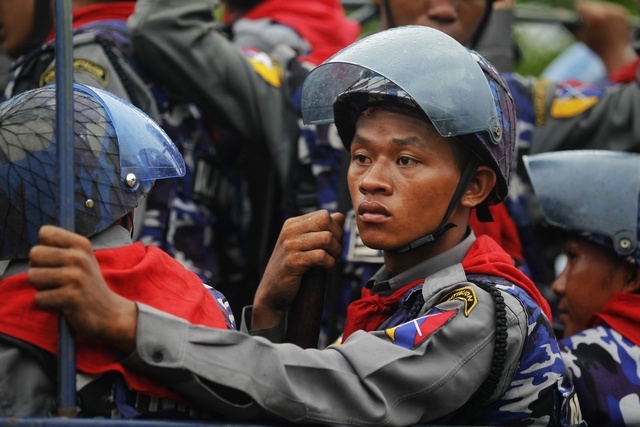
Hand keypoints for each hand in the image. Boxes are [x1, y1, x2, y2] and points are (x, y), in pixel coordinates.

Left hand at [28, 225, 137, 352]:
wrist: (108, 312)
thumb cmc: (87, 284)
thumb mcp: (82, 259)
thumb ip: (60, 248)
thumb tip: (33, 252)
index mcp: (82, 244)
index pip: (45, 232)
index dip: (45, 247)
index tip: (57, 260)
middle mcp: (79, 257)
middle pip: (34, 253)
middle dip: (39, 268)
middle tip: (56, 278)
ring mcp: (75, 277)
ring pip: (32, 276)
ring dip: (41, 287)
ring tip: (59, 290)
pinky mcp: (70, 297)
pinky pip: (39, 297)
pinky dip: (47, 303)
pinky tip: (62, 303)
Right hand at [251, 210, 344, 329]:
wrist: (273, 292)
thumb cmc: (291, 269)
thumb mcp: (305, 245)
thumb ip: (321, 230)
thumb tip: (340, 216)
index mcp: (292, 224)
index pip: (324, 215)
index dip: (335, 230)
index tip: (332, 245)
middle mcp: (289, 231)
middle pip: (326, 222)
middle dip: (337, 239)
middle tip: (334, 254)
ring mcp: (290, 245)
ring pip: (327, 238)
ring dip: (335, 252)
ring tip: (331, 261)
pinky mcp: (292, 261)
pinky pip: (322, 256)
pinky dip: (330, 264)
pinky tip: (325, 269)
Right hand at [575, 0, 635, 73]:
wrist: (616, 53)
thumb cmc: (594, 47)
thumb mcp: (579, 36)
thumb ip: (569, 26)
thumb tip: (560, 15)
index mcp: (594, 17)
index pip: (581, 5)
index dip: (577, 10)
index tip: (576, 13)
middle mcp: (606, 12)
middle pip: (591, 4)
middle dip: (588, 10)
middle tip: (586, 17)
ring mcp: (615, 11)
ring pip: (601, 6)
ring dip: (597, 11)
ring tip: (597, 22)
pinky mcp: (622, 13)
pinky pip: (610, 9)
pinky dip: (607, 14)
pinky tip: (606, 23)